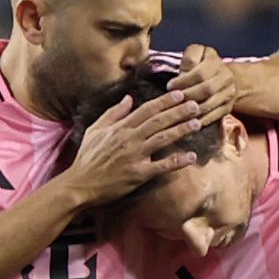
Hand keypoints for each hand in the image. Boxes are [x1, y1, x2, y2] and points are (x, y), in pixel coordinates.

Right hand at [64, 91, 203, 200]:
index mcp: (120, 127)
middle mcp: (129, 139)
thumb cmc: (88, 157)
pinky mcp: (139, 174)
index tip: (179, 94)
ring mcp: (135, 156)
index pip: (146, 110)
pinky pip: (161, 166)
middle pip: (158, 121)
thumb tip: (129, 98)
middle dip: (178, 112)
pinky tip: (191, 156)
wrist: (80, 184)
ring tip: (197, 123)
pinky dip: (177, 161)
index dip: (164, 101)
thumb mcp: (95, 130)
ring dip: (181, 130)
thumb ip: (113, 113)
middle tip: (196, 104)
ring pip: (162, 139)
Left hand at [169, 44, 240, 127]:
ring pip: (209, 104)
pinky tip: (188, 122)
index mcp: (215, 59)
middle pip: (206, 89)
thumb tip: (182, 75)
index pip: (200, 73)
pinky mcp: (228, 106)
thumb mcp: (194, 55)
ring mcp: (230, 92)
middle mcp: (226, 75)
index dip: (183, 81)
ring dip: (192, 109)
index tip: (170, 86)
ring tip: (178, 111)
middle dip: (187, 95)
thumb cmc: (200, 65)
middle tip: (173, 100)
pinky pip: (214, 115)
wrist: (222, 77)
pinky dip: (200, 119)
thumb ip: (188, 60)